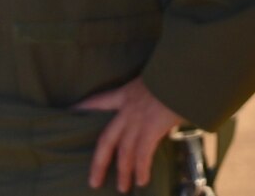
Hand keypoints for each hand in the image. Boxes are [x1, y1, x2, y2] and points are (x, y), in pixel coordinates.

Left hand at [77, 76, 182, 192]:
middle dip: (99, 163)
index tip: (70, 113)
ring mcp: (138, 120)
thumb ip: (153, 96)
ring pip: (124, 152)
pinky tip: (142, 180)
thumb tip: (163, 106)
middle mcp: (128, 109)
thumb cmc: (175, 73)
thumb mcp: (156, 81)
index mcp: (126, 93)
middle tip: (93, 181)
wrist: (184, 70)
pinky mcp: (151, 128)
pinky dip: (142, 169)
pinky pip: (142, 155)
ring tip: (123, 187)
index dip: (84, 108)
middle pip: (106, 140)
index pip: (99, 101)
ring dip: (124, 172)